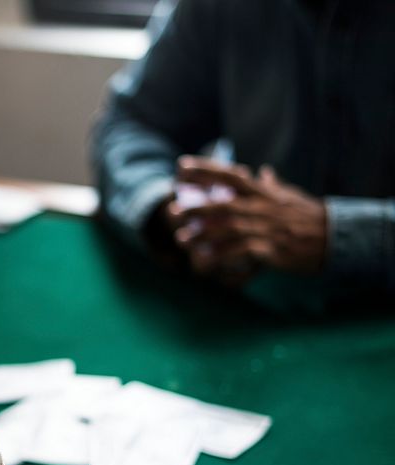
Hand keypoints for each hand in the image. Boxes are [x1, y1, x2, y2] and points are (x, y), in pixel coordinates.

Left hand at [167, 157, 327, 284]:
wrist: (332, 238)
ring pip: (227, 228)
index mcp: (262, 191)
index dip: (204, 169)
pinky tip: (204, 258)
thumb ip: (271, 185)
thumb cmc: (307, 216)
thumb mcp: (289, 196)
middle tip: (172, 211)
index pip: (229, 174)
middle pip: (222, 203)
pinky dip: (220, 254)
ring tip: (181, 239)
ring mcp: (265, 227)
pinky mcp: (269, 248)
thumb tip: (264, 171)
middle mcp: (261, 207)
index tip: (180, 166)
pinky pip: (239, 251)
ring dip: (202, 234)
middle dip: (195, 206)